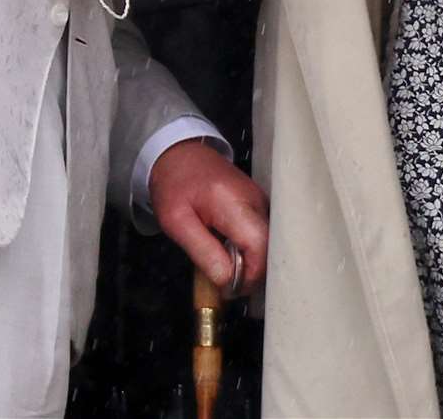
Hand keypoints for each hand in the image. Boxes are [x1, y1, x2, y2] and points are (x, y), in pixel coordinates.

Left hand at [149, 140, 268, 294]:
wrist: (177, 152)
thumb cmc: (173, 186)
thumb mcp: (176, 222)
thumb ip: (203, 252)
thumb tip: (227, 282)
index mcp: (233, 202)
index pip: (259, 245)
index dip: (250, 275)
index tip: (229, 290)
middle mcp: (255, 199)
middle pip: (269, 247)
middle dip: (252, 274)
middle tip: (227, 286)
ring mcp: (260, 199)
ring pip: (268, 243)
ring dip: (251, 263)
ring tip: (227, 270)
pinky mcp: (259, 202)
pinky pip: (263, 234)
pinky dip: (250, 250)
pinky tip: (231, 254)